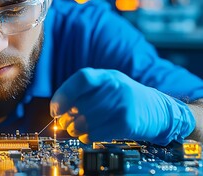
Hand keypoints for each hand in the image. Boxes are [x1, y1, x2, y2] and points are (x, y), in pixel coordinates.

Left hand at [50, 68, 194, 144]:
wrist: (157, 110)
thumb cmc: (123, 98)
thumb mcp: (107, 86)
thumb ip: (84, 93)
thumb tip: (57, 110)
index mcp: (107, 75)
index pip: (82, 78)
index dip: (64, 94)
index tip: (55, 109)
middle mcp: (116, 87)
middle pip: (82, 103)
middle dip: (67, 117)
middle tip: (63, 123)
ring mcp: (123, 104)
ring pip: (88, 120)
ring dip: (75, 129)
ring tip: (74, 130)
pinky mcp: (127, 123)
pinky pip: (98, 132)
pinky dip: (87, 136)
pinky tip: (86, 135)